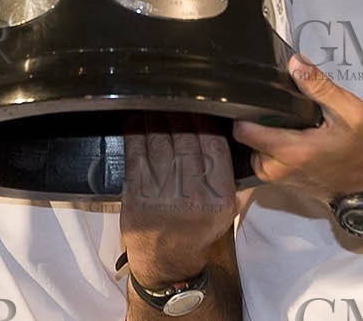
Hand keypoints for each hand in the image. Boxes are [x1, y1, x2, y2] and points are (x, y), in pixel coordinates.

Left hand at [120, 114, 235, 285]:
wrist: (169, 263)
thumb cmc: (199, 230)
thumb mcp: (226, 208)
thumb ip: (225, 174)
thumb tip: (219, 127)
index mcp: (220, 198)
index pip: (215, 146)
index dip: (206, 121)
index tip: (200, 106)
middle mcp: (193, 196)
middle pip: (187, 140)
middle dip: (181, 114)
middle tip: (176, 97)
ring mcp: (162, 196)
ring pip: (161, 142)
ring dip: (157, 118)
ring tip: (156, 103)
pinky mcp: (137, 196)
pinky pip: (136, 155)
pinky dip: (136, 133)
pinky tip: (136, 119)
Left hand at [233, 55, 362, 201]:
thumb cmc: (358, 149)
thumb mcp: (350, 112)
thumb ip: (320, 87)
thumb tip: (295, 62)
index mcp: (289, 151)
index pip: (244, 128)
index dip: (246, 107)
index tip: (258, 94)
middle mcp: (274, 168)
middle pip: (245, 133)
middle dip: (258, 116)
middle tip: (280, 106)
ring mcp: (272, 177)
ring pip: (250, 143)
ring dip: (264, 129)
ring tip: (287, 120)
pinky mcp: (275, 180)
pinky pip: (260, 154)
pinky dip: (269, 143)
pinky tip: (288, 133)